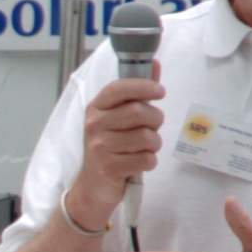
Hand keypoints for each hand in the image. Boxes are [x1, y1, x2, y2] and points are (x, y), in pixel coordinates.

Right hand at [65, 66, 166, 222]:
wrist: (92, 186)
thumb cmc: (109, 148)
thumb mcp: (117, 119)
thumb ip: (136, 92)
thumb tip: (153, 64)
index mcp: (95, 109)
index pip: (119, 88)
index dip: (144, 86)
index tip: (160, 91)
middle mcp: (94, 125)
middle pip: (139, 112)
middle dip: (156, 120)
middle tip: (152, 128)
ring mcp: (99, 147)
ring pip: (147, 137)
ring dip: (154, 144)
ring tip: (143, 148)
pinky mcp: (109, 168)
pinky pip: (146, 159)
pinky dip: (149, 162)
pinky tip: (138, 163)